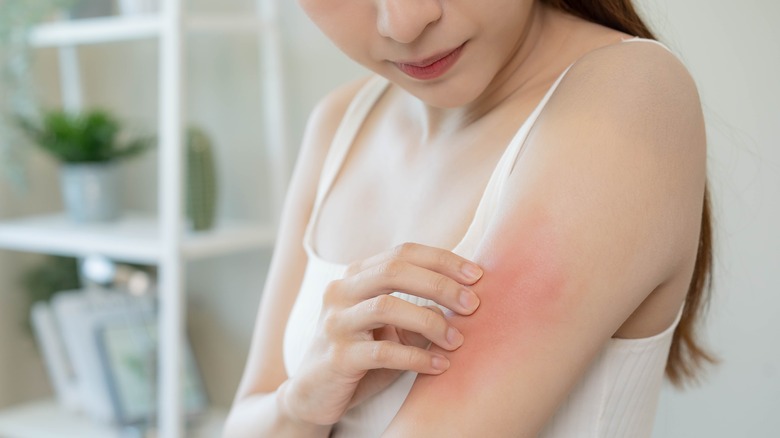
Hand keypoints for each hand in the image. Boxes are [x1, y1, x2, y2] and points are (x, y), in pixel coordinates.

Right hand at [278, 243, 482, 425]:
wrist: (314, 393)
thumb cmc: (362, 355)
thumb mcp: (392, 328)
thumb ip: (419, 310)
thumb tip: (462, 302)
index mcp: (356, 276)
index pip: (403, 253)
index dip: (442, 260)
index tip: (477, 275)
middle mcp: (341, 291)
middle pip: (395, 270)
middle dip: (440, 284)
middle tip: (473, 304)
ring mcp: (335, 323)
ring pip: (386, 305)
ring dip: (430, 322)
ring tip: (457, 340)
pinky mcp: (337, 357)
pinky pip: (382, 352)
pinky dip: (416, 358)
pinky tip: (440, 365)